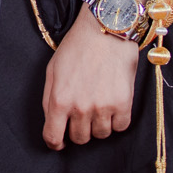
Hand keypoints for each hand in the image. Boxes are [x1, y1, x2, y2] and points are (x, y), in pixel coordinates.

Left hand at [41, 4, 138, 149]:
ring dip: (98, 125)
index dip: (55, 143)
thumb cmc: (77, 47)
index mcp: (59, 99)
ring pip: (100, 135)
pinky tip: (112, 105)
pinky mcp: (123, 104)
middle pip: (79, 139)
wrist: (106, 29)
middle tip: (81, 115)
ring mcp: (103, 107)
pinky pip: (120, 127)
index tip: (59, 141)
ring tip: (98, 105)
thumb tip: (52, 122)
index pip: (53, 137)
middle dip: (78, 130)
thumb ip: (49, 99)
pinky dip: (116, 120)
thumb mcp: (52, 70)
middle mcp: (80, 107)